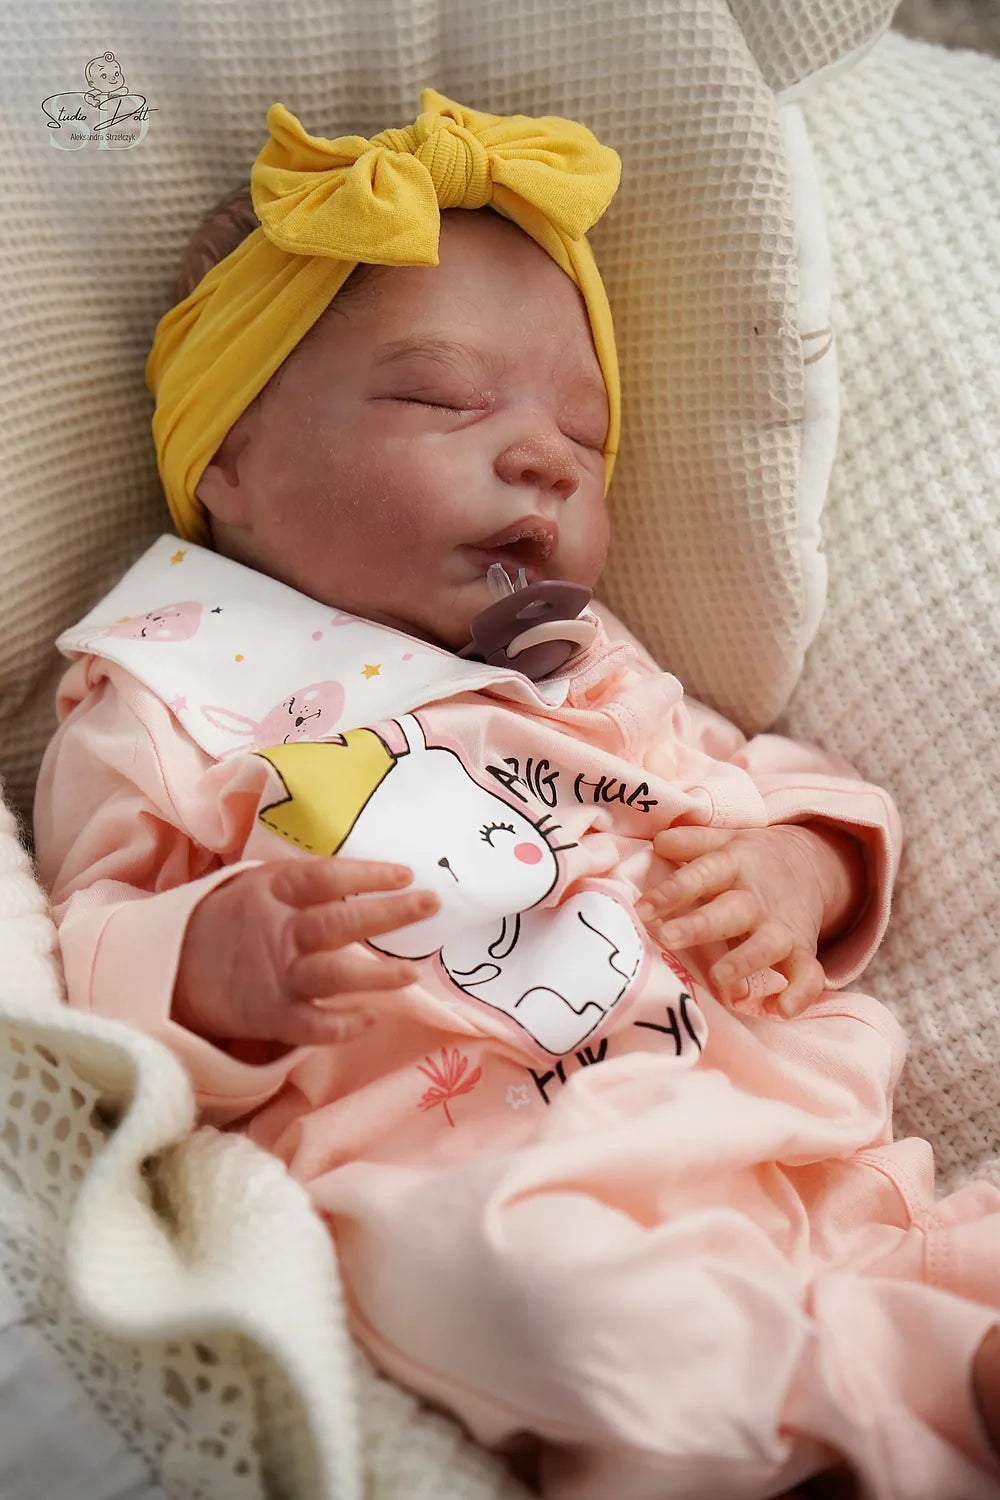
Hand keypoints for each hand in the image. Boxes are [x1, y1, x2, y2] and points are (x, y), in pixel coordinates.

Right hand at [174, 857, 438, 1045]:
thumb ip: (304, 879)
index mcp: (274, 893)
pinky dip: (346, 1025)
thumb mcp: (257, 882)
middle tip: (431, 904)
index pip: (325, 878)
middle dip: (389, 914)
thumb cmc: (232, 917)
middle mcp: (279, 933)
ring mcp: (278, 978)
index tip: (406, 873)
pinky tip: (374, 1016)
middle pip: (339, 923)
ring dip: (378, 976)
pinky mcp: (274, 1017)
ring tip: (414, 972)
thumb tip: (365, 872)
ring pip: (334, 977)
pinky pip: (317, 1027)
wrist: (174, 967)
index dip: (366, 875)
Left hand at [636, 825, 835, 1016]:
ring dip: (744, 962)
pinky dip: (800, 994)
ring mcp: (781, 927)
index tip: (641, 909)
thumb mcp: (724, 842)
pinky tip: (781, 1010)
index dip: (671, 892)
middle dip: (700, 926)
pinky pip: (807, 975)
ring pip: (766, 946)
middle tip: (667, 938)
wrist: (812, 865)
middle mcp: (756, 899)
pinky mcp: (802, 952)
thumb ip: (690, 841)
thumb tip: (658, 842)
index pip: (700, 875)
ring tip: (719, 979)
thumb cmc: (749, 861)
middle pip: (729, 912)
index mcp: (734, 866)